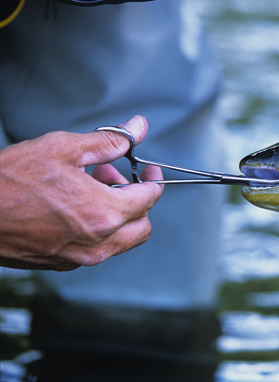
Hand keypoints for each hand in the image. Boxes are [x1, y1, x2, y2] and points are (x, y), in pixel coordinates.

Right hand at [0, 115, 163, 269]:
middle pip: (142, 226)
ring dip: (118, 215)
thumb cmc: (8, 181)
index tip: (148, 169)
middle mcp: (97, 242)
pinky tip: (75, 206)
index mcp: (103, 213)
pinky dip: (99, 229)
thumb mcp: (63, 148)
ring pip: (122, 241)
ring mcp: (80, 257)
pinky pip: (97, 249)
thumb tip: (137, 127)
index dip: (152, 179)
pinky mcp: (63, 263)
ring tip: (91, 188)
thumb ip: (108, 141)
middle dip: (138, 200)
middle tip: (115, 177)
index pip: (150, 198)